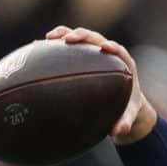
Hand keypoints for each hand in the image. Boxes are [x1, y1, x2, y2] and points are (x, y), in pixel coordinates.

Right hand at [45, 26, 156, 144]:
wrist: (124, 102)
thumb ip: (125, 122)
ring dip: (66, 34)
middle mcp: (110, 55)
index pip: (120, 52)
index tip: (105, 47)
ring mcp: (95, 53)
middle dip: (83, 36)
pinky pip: (69, 47)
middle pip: (96, 39)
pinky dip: (56, 45)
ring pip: (81, 39)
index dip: (113, 47)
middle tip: (68, 39)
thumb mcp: (128, 115)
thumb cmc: (128, 107)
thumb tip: (118, 131)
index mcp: (124, 65)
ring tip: (49, 37)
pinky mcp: (84, 55)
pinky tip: (38, 46)